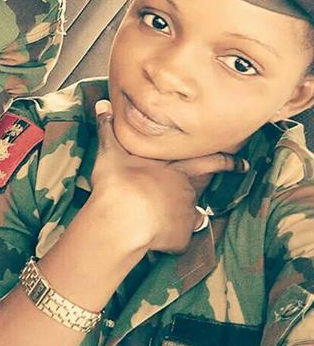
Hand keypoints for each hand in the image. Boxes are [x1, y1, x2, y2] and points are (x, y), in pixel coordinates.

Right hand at [88, 100, 246, 256]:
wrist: (124, 218)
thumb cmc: (119, 182)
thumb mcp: (110, 151)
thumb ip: (107, 128)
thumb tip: (101, 103)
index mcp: (174, 168)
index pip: (206, 159)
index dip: (225, 159)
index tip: (243, 159)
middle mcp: (186, 189)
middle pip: (207, 180)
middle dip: (226, 172)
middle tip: (243, 167)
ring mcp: (185, 215)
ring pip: (194, 214)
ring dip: (190, 213)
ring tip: (183, 218)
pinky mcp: (180, 238)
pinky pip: (180, 240)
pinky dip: (173, 240)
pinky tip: (160, 241)